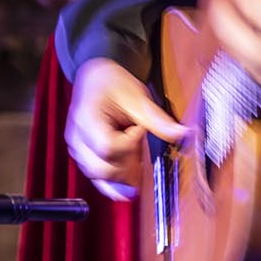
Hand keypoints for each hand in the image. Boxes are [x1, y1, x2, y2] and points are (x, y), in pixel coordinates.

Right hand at [65, 58, 188, 201]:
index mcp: (87, 118)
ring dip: (122, 177)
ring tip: (138, 163)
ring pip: (99, 177)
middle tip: (141, 149)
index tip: (139, 129)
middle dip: (128, 166)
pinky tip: (130, 182)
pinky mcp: (82, 155)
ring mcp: (77, 148)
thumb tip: (183, 134)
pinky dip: (114, 181)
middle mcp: (77, 137)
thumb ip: (157, 119)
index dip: (129, 144)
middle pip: (102, 168)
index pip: (108, 147)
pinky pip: (96, 177)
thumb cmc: (112, 83)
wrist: (95, 78)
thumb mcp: (137, 96)